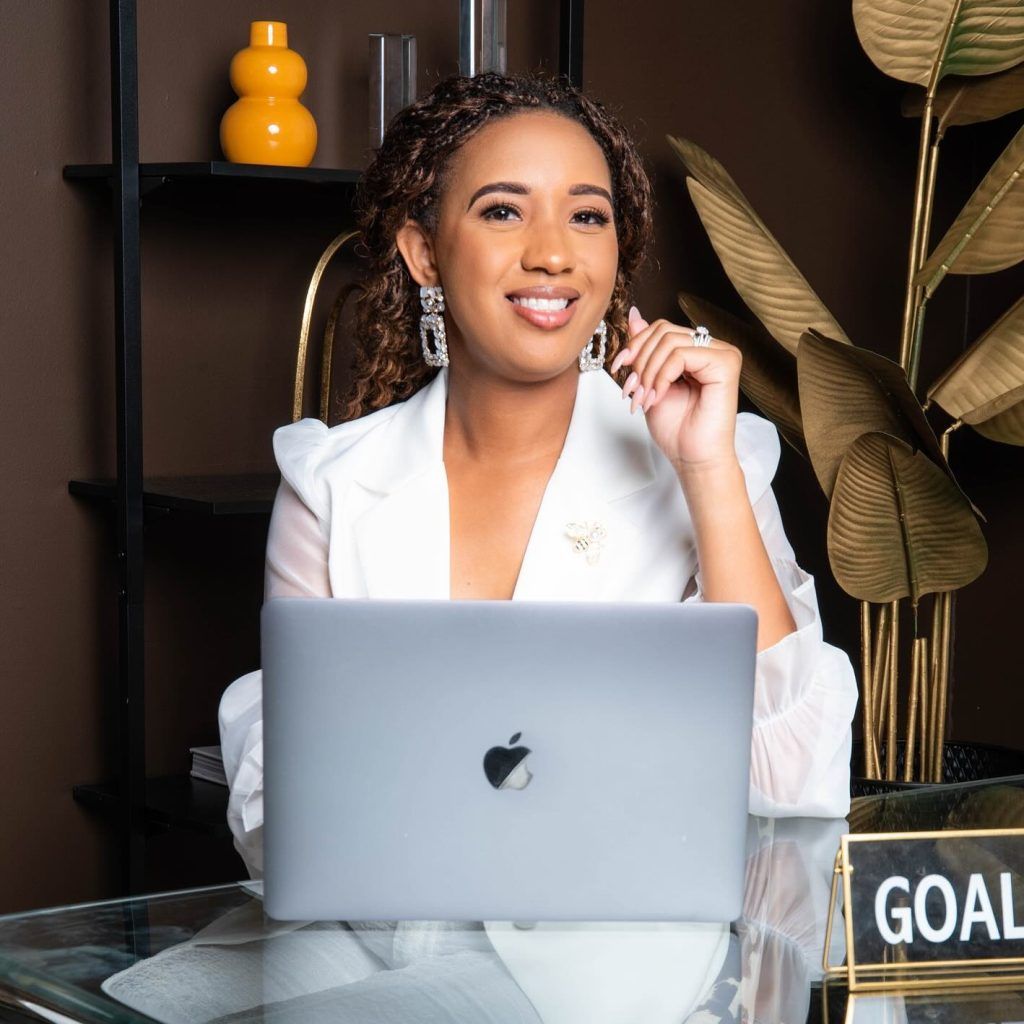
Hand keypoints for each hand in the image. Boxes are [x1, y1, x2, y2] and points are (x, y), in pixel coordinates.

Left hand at [609, 306, 741, 473]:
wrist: (692, 459)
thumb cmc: (676, 429)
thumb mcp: (649, 381)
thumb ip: (645, 349)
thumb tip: (634, 314)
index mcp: (696, 350)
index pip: (660, 328)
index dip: (635, 345)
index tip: (619, 370)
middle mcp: (712, 348)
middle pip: (663, 330)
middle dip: (639, 360)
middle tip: (632, 391)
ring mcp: (722, 353)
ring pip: (669, 341)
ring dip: (647, 372)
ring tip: (644, 398)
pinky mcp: (726, 363)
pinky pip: (681, 354)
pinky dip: (661, 376)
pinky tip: (659, 396)